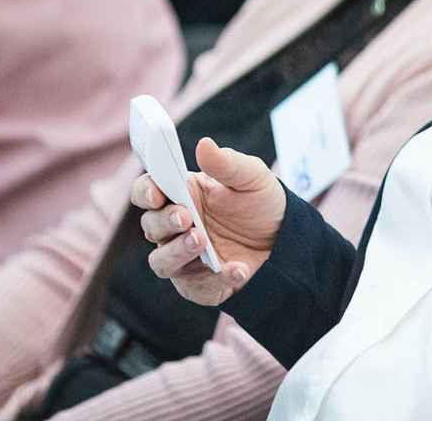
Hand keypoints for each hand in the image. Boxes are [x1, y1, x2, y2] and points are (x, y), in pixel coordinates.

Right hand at [131, 137, 285, 305]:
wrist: (286, 239)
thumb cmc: (260, 202)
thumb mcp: (251, 177)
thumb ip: (227, 163)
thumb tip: (204, 144)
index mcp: (181, 195)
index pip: (147, 192)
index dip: (145, 192)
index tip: (157, 193)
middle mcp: (175, 228)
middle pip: (150, 226)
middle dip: (165, 222)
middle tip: (187, 218)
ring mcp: (183, 258)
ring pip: (161, 261)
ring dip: (177, 252)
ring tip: (202, 241)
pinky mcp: (198, 284)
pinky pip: (196, 287)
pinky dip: (216, 280)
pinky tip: (238, 269)